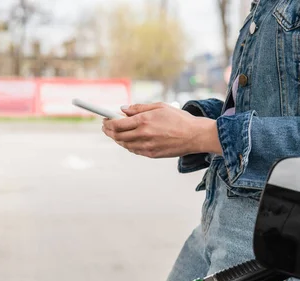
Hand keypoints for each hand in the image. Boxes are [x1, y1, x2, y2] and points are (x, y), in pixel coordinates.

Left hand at [102, 102, 221, 158]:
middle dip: (109, 132)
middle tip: (106, 127)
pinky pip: (135, 150)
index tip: (104, 120)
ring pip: (125, 144)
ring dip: (117, 139)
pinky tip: (128, 140)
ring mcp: (147, 146)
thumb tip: (123, 110)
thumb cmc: (179, 119)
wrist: (195, 136)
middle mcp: (143, 134)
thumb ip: (139, 108)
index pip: (117, 124)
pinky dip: (128, 145)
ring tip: (115, 134)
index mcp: (144, 121)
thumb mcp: (159, 107)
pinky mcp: (152, 154)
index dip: (108, 122)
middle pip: (118, 136)